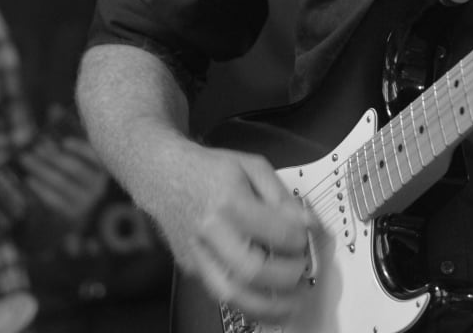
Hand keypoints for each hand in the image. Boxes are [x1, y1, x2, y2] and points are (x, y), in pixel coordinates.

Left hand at [20, 133, 109, 226]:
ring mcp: (86, 202)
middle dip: (53, 156)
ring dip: (41, 169)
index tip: (63, 142)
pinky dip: (40, 188)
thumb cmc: (75, 182)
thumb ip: (73, 146)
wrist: (74, 218)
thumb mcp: (80, 163)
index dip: (80, 148)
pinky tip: (30, 179)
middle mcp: (98, 186)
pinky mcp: (71, 215)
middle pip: (74, 168)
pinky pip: (53, 199)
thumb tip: (54, 121)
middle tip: (34, 148)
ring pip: (61, 182)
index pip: (95, 156)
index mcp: (104, 170)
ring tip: (26, 159)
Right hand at [175, 146, 316, 325]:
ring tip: (294, 303)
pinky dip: (249, 303)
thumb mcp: (252, 166)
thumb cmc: (211, 169)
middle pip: (251, 271)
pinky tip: (269, 299)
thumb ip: (282, 196)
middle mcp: (211, 233)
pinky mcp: (191, 269)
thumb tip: (308, 223)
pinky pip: (221, 294)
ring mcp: (197, 255)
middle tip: (303, 270)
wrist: (163, 175)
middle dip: (286, 277)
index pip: (274, 232)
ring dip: (269, 307)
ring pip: (232, 295)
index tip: (308, 237)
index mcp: (230, 201)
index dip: (299, 239)